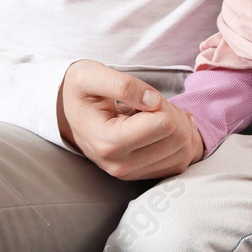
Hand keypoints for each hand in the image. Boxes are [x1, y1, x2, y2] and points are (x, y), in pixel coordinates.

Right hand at [56, 59, 203, 180]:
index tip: (145, 96)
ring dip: (181, 128)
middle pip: (178, 140)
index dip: (162, 103)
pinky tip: (168, 126)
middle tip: (154, 102)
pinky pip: (180, 163)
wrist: (68, 114)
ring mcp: (131, 174)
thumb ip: (122, 84)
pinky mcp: (142, 176)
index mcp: (107, 141)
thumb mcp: (90, 75)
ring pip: (183, 153)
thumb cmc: (80, 91)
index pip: (164, 124)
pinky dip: (183, 142)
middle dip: (174, 114)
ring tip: (159, 113)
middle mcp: (119, 165)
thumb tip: (153, 100)